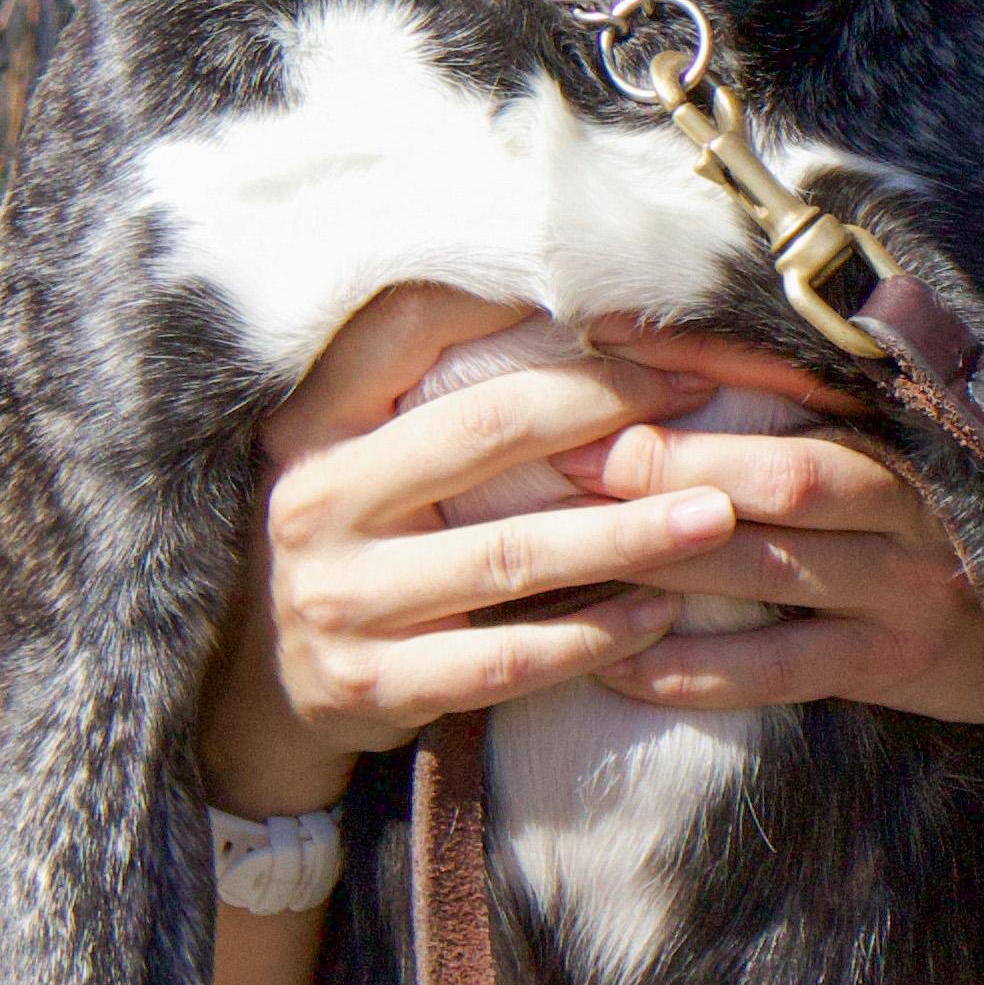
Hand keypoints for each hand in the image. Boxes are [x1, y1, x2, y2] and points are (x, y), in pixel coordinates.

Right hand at [194, 286, 745, 812]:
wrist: (267, 682)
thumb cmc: (353, 539)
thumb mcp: (357, 452)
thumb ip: (434, 391)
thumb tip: (585, 314)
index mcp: (313, 423)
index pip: (408, 327)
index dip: (516, 301)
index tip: (624, 303)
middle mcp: (316, 500)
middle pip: (483, 431)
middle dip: (605, 406)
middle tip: (699, 394)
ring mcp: (340, 599)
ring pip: (511, 555)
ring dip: (627, 534)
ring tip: (716, 514)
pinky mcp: (373, 684)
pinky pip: (507, 658)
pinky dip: (594, 635)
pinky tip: (662, 613)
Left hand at [575, 321, 983, 741]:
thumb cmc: (928, 542)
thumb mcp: (893, 469)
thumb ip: (808, 425)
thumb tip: (667, 377)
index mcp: (903, 435)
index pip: (798, 378)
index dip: (704, 358)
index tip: (607, 340)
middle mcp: (910, 502)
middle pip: (786, 472)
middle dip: (672, 463)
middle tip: (570, 458)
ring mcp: (905, 586)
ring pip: (774, 565)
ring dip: (663, 558)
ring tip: (571, 549)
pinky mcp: (892, 665)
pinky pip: (778, 670)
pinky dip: (693, 668)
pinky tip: (618, 663)